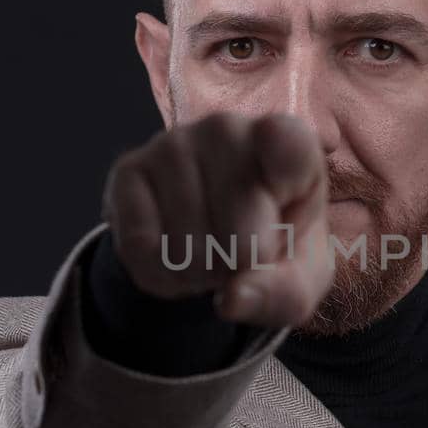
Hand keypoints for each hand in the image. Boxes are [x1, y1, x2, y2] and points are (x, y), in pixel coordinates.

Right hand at [102, 112, 331, 326]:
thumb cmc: (274, 246)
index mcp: (288, 141)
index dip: (287, 182)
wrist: (219, 238)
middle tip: (241, 256)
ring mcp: (172, 144)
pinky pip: (139, 246)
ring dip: (197, 274)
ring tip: (208, 254)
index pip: (290, 144)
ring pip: (186, 247)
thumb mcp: (299, 279)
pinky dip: (158, 274)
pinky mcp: (128, 171)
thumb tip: (232, 299)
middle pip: (241, 235)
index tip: (285, 197)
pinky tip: (171, 255)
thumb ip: (281, 292)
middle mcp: (228, 129)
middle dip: (238, 269)